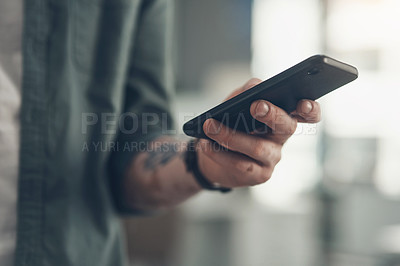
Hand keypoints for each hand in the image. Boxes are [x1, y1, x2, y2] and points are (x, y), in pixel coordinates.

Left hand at [196, 78, 320, 187]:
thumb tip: (255, 87)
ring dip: (232, 136)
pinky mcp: (258, 175)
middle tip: (256, 106)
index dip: (310, 110)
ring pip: (258, 147)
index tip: (302, 103)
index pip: (307, 114)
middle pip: (286, 127)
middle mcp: (281, 137)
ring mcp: (272, 158)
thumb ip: (247, 90)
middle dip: (272, 115)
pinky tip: (206, 144)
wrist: (212, 150)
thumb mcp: (237, 101)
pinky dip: (220, 153)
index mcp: (282, 116)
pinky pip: (241, 165)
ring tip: (210, 126)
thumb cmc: (231, 121)